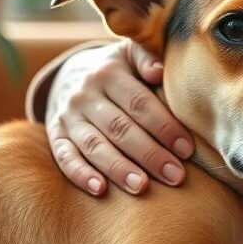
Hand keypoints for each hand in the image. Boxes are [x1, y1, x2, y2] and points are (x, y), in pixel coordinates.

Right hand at [45, 39, 194, 195]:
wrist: (70, 72)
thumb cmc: (118, 68)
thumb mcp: (131, 53)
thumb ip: (147, 57)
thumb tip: (159, 72)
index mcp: (108, 73)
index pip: (139, 103)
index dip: (164, 127)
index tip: (187, 149)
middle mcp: (84, 95)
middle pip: (120, 128)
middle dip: (150, 154)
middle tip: (175, 176)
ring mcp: (67, 117)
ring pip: (94, 146)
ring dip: (119, 169)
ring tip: (142, 187)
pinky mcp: (55, 136)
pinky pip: (64, 157)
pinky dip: (80, 174)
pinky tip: (100, 190)